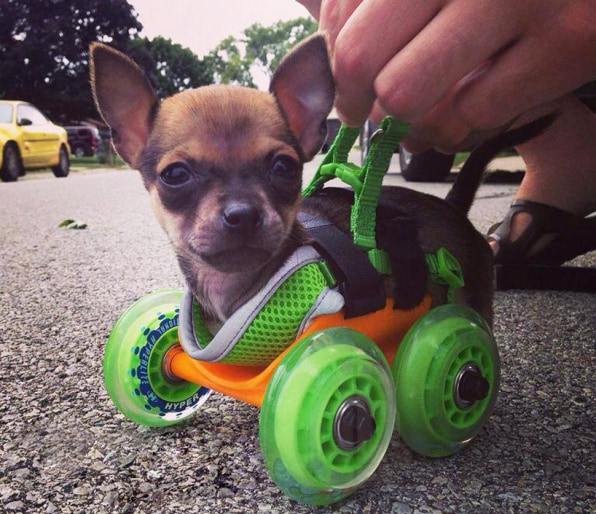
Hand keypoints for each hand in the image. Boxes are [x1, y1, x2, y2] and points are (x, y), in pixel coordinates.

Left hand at [299, 0, 595, 151]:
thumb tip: (306, 0)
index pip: (340, 16)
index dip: (335, 60)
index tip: (348, 80)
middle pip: (360, 57)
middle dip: (354, 98)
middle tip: (363, 109)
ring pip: (406, 96)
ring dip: (404, 121)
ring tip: (417, 114)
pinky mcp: (570, 44)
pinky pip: (469, 117)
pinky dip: (457, 128)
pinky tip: (465, 111)